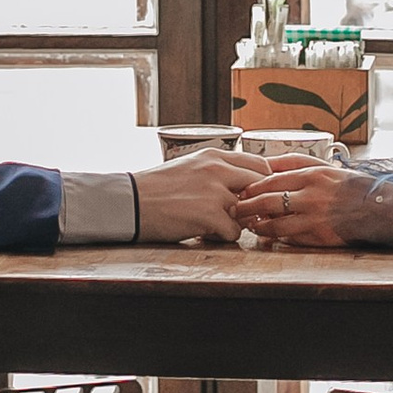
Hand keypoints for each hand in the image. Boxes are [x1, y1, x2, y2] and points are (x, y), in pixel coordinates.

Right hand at [132, 146, 301, 245]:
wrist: (129, 203)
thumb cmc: (155, 189)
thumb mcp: (189, 169)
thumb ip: (217, 174)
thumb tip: (242, 189)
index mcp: (213, 155)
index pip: (259, 164)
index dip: (262, 183)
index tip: (256, 197)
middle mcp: (218, 169)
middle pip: (261, 185)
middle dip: (258, 203)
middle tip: (245, 216)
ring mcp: (215, 191)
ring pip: (249, 211)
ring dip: (238, 222)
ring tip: (217, 226)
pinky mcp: (210, 214)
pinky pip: (234, 232)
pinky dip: (222, 237)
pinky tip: (204, 235)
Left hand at [237, 160, 386, 250]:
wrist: (376, 208)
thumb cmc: (348, 186)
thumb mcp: (323, 167)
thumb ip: (295, 163)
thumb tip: (267, 163)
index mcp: (311, 176)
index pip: (270, 181)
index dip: (252, 187)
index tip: (241, 191)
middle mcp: (310, 197)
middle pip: (267, 202)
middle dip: (247, 208)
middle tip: (235, 210)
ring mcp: (313, 219)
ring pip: (275, 224)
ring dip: (258, 226)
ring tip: (249, 225)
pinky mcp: (318, 237)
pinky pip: (290, 238)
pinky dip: (276, 237)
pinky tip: (268, 236)